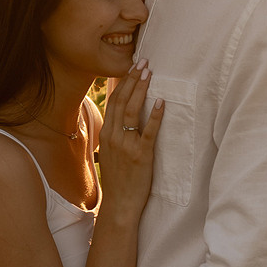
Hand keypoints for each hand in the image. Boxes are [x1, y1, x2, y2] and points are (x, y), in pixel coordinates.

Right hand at [98, 60, 163, 221]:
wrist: (120, 204)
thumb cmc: (119, 180)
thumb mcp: (111, 153)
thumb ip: (116, 134)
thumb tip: (123, 117)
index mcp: (107, 134)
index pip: (113, 101)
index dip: (122, 82)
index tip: (131, 67)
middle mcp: (114, 136)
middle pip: (121, 100)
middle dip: (132, 79)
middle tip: (143, 62)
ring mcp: (126, 145)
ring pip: (131, 110)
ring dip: (141, 89)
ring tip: (150, 73)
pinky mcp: (141, 155)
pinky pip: (148, 131)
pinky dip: (154, 115)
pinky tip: (160, 102)